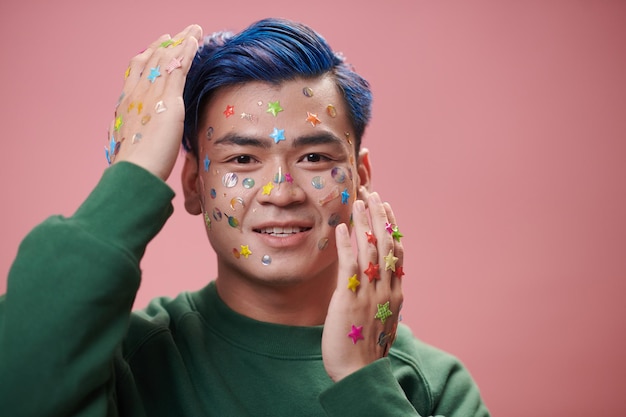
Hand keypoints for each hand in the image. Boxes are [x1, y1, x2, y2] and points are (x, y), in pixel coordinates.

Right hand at [107, 24, 202, 179]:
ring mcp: (151, 94)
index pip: (137, 70)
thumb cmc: (133, 167)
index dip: (149, 55)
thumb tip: (140, 141)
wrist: (134, 171)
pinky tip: (195, 42)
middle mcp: (136, 92)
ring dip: (182, 41)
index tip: (158, 46)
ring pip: (167, 59)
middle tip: (179, 32)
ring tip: (194, 30)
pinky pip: (179, 68)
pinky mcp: (169, 100)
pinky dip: (187, 52)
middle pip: (152, 58)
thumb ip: (137, 136)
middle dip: (167, 43)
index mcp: (126, 103)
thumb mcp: (131, 145)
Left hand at [322, 192, 403, 380]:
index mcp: (395, 292)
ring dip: (365, 222)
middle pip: (386, 244)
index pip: (397, 251)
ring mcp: (370, 293)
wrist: (360, 374)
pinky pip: (349, 266)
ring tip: (359, 201)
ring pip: (371, 250)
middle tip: (372, 193)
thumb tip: (384, 284)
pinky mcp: (349, 299)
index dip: (391, 226)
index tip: (386, 206)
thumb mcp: (383, 319)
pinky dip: (347, 244)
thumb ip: (384, 298)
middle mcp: (387, 289)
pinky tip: (343, 227)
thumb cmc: (368, 349)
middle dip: (378, 216)